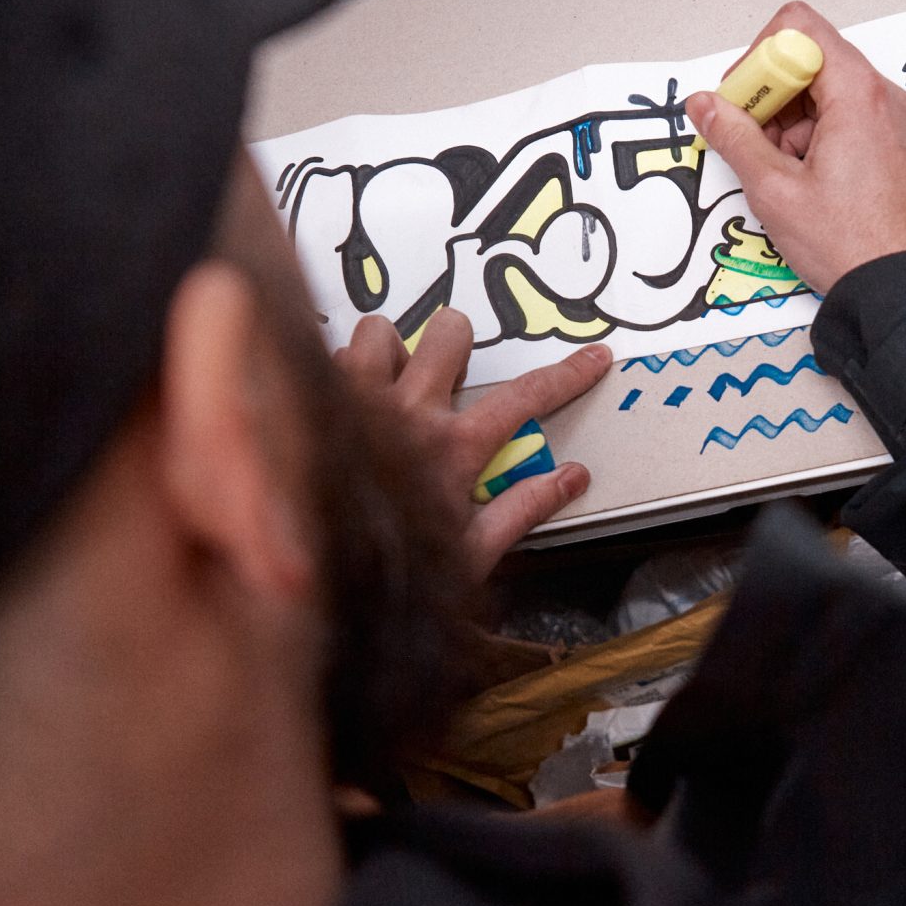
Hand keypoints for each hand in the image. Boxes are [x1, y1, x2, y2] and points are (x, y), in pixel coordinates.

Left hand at [337, 308, 611, 577]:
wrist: (312, 574)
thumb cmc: (391, 567)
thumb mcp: (472, 553)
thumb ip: (523, 508)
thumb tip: (572, 477)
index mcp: (454, 449)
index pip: (525, 399)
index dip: (567, 374)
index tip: (593, 357)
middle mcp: (409, 412)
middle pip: (449, 336)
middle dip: (455, 344)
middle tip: (448, 371)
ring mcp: (357, 400)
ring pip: (379, 332)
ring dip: (389, 353)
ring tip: (387, 383)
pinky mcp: (312, 402)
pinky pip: (327, 358)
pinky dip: (337, 372)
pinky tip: (336, 403)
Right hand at [685, 0, 905, 295]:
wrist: (903, 289)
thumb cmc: (852, 244)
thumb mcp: (775, 190)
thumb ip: (733, 138)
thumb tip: (704, 105)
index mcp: (856, 92)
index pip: (797, 29)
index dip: (758, 59)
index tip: (741, 102)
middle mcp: (878, 95)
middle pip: (807, 59)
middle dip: (768, 96)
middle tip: (749, 144)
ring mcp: (887, 119)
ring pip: (820, 92)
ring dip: (785, 123)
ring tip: (778, 175)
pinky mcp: (887, 144)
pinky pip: (839, 119)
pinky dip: (809, 139)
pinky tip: (799, 182)